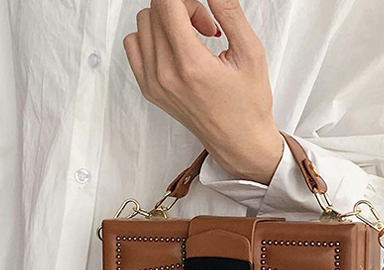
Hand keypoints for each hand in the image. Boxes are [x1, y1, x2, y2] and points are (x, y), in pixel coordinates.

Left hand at [123, 0, 283, 184]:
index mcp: (190, 65)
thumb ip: (229, 12)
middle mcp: (165, 75)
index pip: (167, 3)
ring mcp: (153, 84)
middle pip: (156, 9)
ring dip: (167, 21)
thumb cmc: (248, 104)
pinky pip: (134, 45)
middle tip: (206, 25)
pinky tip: (176, 47)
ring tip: (193, 38)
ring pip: (143, 23)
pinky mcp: (148, 90)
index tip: (204, 8)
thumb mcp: (250, 52)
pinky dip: (152, 37)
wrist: (238, 141)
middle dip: (182, 6)